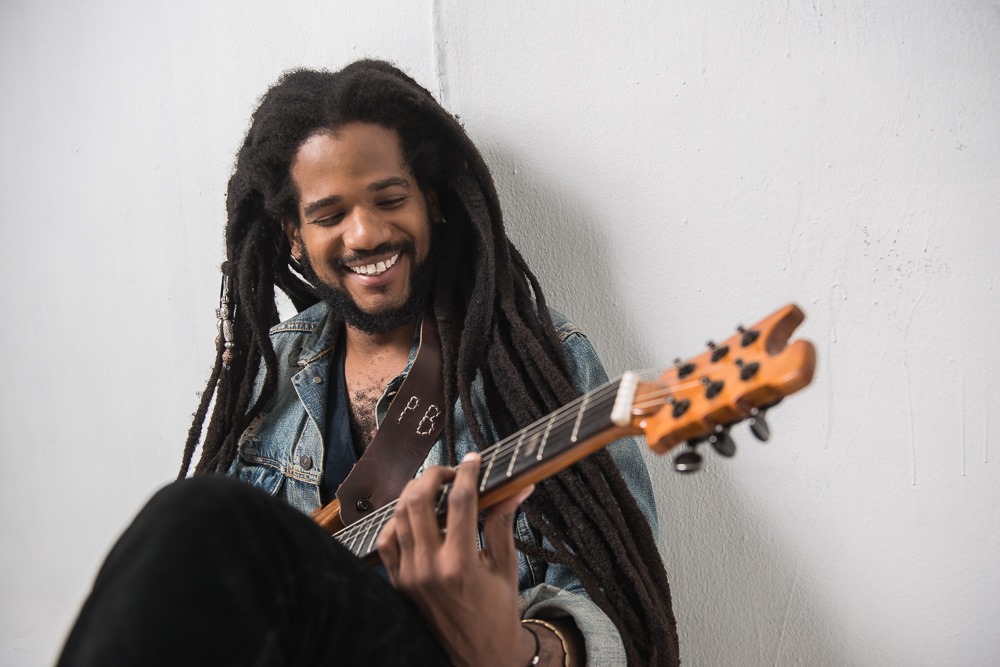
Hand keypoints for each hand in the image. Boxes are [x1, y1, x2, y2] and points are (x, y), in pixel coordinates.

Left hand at [377, 452, 536, 666]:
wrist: (477, 659)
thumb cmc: (497, 614)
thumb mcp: (506, 567)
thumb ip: (504, 522)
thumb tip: (519, 487)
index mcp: (461, 564)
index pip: (460, 502)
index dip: (467, 473)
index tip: (474, 459)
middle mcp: (428, 568)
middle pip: (418, 500)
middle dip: (433, 476)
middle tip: (450, 472)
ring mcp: (407, 576)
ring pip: (398, 516)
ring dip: (414, 493)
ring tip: (434, 488)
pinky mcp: (396, 583)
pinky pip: (385, 541)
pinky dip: (396, 521)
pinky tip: (413, 515)